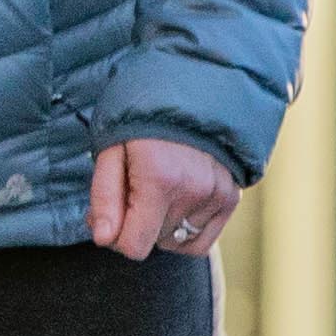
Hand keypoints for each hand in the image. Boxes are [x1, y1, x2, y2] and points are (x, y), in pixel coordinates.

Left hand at [87, 135, 237, 259]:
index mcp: (158, 179)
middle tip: (135, 189)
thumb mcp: (110, 150)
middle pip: (154, 243)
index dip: (116, 237)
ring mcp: (216, 195)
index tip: (113, 213)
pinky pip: (203, 241)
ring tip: (160, 190)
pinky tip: (178, 204)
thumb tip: (104, 239)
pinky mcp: (231, 197)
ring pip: (177, 242)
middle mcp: (193, 191)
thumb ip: (104, 198)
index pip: (135, 247)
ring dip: (163, 226)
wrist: (191, 89)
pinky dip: (186, 230)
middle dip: (139, 223)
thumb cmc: (142, 120)